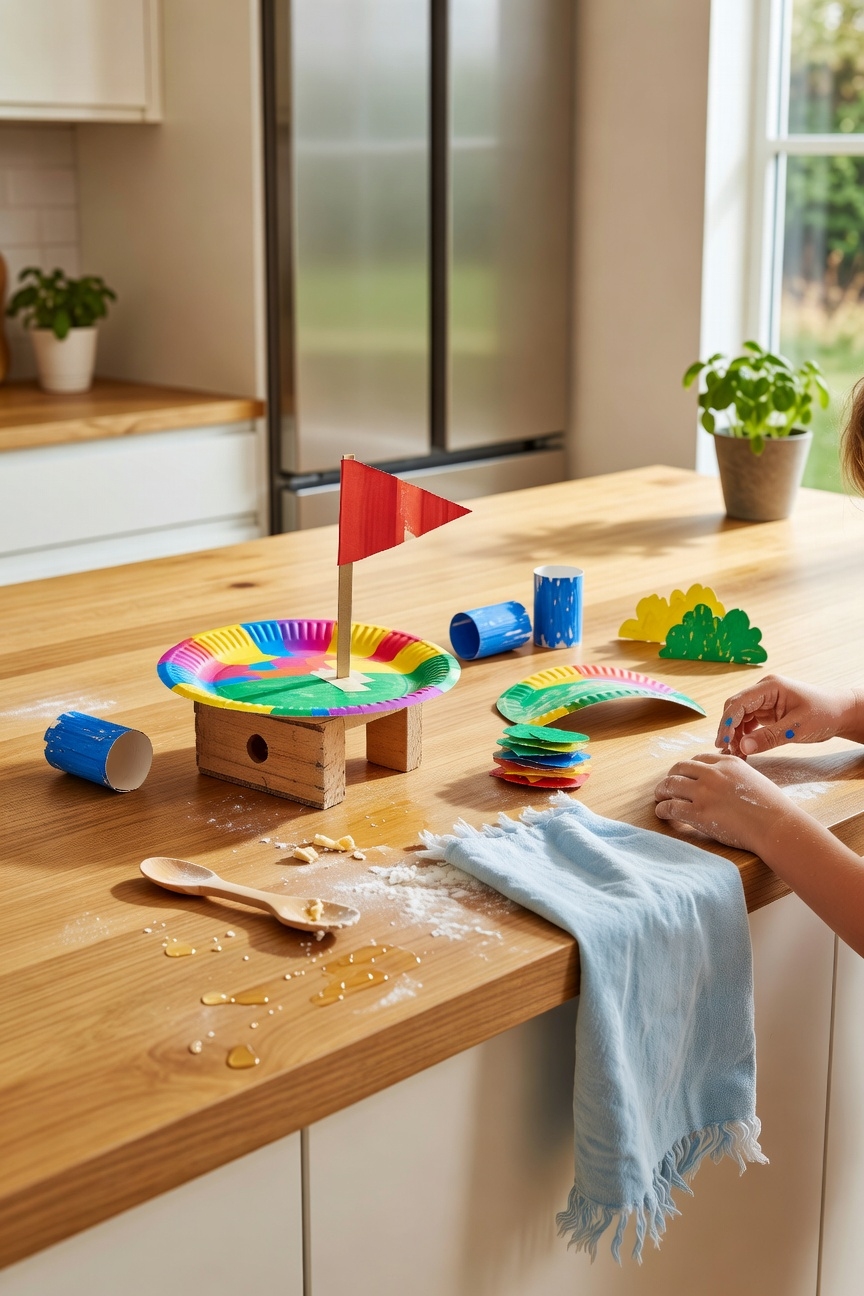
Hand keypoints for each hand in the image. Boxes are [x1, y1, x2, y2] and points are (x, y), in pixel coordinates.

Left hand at [654, 752, 790, 850]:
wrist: (775, 825)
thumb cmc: (772, 807)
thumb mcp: (753, 779)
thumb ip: (735, 777)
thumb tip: (725, 783)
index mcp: (727, 763)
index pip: (698, 758)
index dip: (688, 767)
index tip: (685, 775)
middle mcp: (712, 773)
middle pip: (680, 768)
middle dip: (671, 776)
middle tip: (667, 785)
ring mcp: (704, 792)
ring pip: (671, 785)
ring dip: (661, 790)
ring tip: (659, 796)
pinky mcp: (699, 813)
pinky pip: (671, 807)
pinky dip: (662, 809)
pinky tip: (661, 812)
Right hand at [714, 674, 859, 756]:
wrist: (842, 713)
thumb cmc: (824, 714)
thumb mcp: (796, 728)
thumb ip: (769, 737)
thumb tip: (743, 747)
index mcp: (769, 687)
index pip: (738, 702)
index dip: (728, 723)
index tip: (723, 742)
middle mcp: (764, 691)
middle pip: (735, 709)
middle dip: (729, 730)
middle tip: (726, 750)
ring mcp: (765, 701)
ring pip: (740, 717)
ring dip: (736, 735)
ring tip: (735, 754)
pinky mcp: (768, 712)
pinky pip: (750, 724)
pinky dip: (745, 736)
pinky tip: (745, 750)